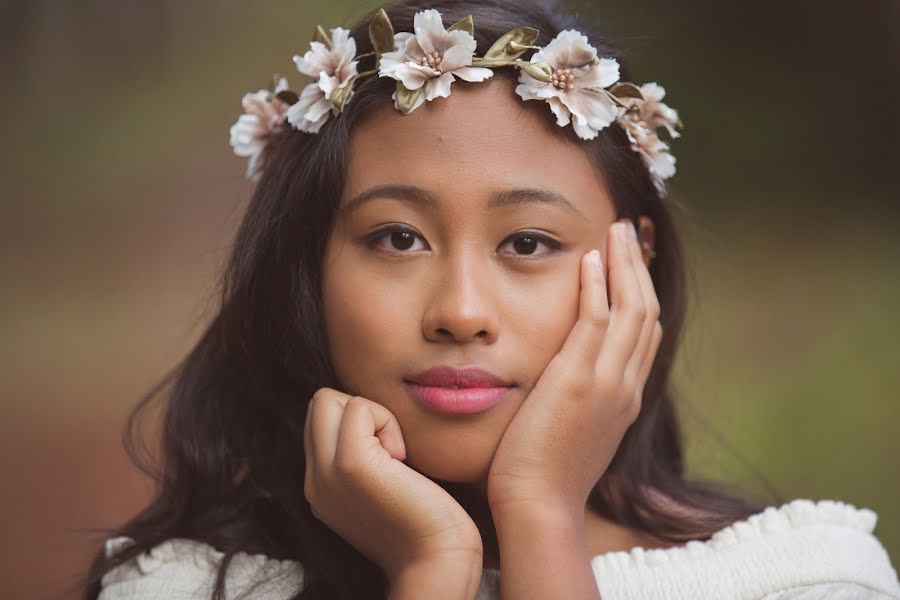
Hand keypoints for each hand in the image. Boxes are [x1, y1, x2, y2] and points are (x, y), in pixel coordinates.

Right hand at [303, 387, 482, 581]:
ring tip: (395, 454)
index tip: (388, 455)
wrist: (437, 561)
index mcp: (320, 486)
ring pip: (328, 399)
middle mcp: (314, 481)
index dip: (358, 421)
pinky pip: (358, 406)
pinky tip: (402, 459)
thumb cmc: (426, 522)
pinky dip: (386, 420)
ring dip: (372, 415)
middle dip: (359, 410)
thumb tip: (369, 419)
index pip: (320, 421)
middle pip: (317, 404)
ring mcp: (326, 473)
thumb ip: (366, 458)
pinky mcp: (350, 464)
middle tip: (391, 449)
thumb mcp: (382, 487)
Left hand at [486, 219, 662, 514]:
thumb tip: (567, 382)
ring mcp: (608, 382)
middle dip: (640, 268)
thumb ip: (578, 401)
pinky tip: (591, 258)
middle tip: (630, 232)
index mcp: (624, 398)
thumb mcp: (573, 431)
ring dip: (625, 265)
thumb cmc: (543, 474)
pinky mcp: (579, 380)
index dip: (642, 293)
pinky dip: (598, 286)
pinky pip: (597, 320)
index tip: (632, 263)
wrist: (538, 504)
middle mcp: (626, 386)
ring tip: (617, 229)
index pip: (644, 334)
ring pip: (631, 309)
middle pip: (647, 312)